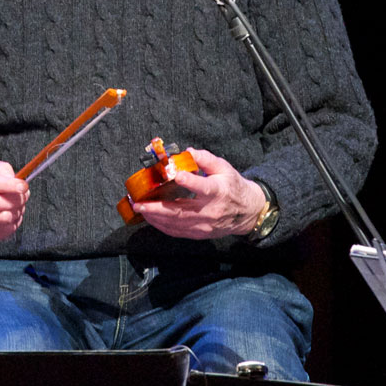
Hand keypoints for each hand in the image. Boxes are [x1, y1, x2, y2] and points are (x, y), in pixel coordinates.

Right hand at [0, 160, 29, 241]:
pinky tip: (11, 213)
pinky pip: (6, 229)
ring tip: (17, 204)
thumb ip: (5, 170)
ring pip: (5, 217)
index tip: (23, 186)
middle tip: (25, 195)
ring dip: (18, 210)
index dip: (8, 185)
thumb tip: (18, 181)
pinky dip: (15, 221)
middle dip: (18, 199)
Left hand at [131, 148, 266, 239]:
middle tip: (139, 203)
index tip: (177, 175)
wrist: (247, 213)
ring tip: (140, 209)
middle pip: (181, 210)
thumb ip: (206, 159)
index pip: (204, 187)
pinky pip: (177, 232)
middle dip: (157, 208)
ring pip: (175, 224)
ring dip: (155, 218)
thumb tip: (187, 152)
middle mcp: (210, 211)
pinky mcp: (199, 234)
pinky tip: (151, 218)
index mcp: (219, 191)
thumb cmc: (233, 186)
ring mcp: (204, 225)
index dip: (191, 182)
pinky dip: (162, 226)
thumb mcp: (224, 168)